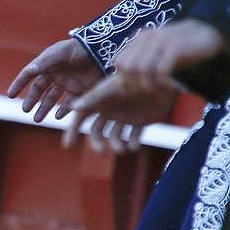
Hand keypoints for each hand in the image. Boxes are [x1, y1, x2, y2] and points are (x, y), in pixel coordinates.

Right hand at [6, 38, 103, 122]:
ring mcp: (70, 83)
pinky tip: (57, 116)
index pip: (30, 75)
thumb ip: (43, 63)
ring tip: (37, 119)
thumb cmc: (79, 50)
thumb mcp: (59, 54)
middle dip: (32, 101)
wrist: (103, 51)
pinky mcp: (82, 91)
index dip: (19, 84)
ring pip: (52, 100)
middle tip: (26, 111)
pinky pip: (70, 104)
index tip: (10, 95)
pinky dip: (64, 111)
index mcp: (49, 64)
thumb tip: (28, 72)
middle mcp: (57, 74)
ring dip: (44, 109)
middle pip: (40, 90)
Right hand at [63, 73, 178, 152]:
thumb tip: (73, 107)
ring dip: (116, 145)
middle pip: (98, 132)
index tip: (68, 145)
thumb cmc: (134, 78)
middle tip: (101, 152)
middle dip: (97, 143)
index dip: (73, 131)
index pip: (81, 117)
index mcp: (101, 101)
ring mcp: (126, 116)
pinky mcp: (142, 121)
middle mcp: (111, 110)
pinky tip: (134, 145)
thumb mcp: (111, 87)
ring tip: (122, 149)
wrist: (161, 77)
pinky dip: (134, 143)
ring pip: (116, 137)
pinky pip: (135, 137)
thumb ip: (93, 97)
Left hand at [111, 19, 225, 88]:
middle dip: (137, 84)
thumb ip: (140, 64)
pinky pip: (160, 72)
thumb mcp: (158, 55)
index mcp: (140, 38)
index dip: (125, 78)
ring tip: (163, 89)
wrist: (210, 36)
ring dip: (151, 85)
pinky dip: (164, 84)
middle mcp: (147, 38)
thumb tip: (122, 85)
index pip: (118, 62)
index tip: (139, 87)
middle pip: (127, 68)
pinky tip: (172, 87)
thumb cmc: (183, 51)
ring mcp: (161, 41)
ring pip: (142, 71)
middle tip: (152, 90)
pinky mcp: (174, 48)